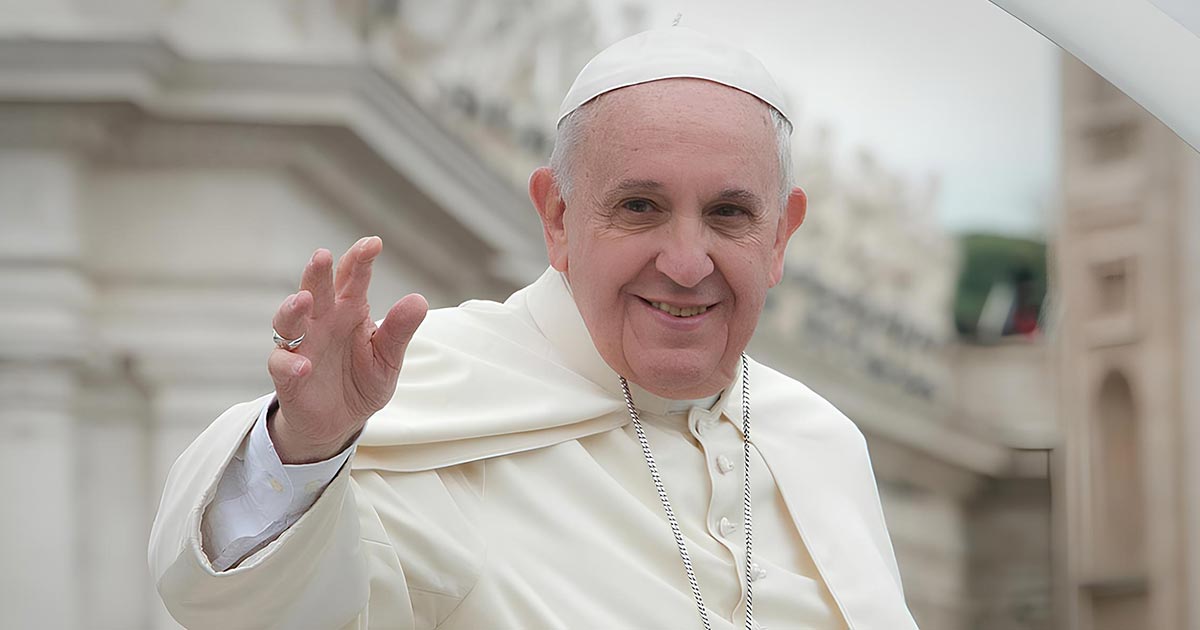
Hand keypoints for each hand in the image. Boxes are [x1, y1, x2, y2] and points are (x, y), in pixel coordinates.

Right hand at [266, 236, 427, 462]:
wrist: (340, 422)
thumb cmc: (363, 381)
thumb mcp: (388, 358)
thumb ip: (399, 331)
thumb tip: (419, 301)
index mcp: (349, 310)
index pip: (352, 278)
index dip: (359, 259)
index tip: (373, 244)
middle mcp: (322, 321)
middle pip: (316, 289)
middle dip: (318, 272)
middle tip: (322, 255)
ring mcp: (301, 346)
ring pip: (288, 320)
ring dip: (293, 308)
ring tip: (303, 300)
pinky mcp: (288, 375)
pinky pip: (283, 364)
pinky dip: (291, 363)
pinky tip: (305, 365)